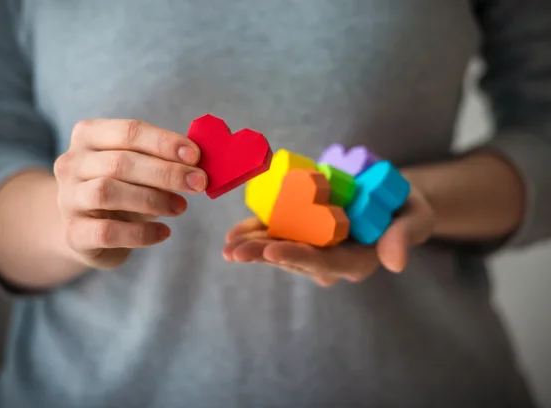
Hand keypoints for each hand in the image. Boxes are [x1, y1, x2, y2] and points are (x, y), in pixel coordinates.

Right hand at [54, 119, 206, 268]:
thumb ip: (163, 161)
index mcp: (89, 136)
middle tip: (198, 183)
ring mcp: (68, 198)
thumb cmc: (122, 190)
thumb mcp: (140, 169)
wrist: (86, 231)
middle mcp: (72, 163)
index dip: (164, 142)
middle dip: (166, 172)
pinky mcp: (73, 233)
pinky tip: (163, 232)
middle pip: (120, 162)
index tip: (196, 156)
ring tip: (181, 207)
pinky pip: (107, 232)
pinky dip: (140, 233)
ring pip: (107, 193)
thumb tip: (199, 164)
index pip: (129, 131)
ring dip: (153, 199)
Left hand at [223, 187, 435, 286]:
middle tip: (235, 253)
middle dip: (264, 255)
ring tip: (228, 246)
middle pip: (295, 259)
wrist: (389, 194)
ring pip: (281, 247)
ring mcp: (314, 245)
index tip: (274, 252)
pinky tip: (233, 235)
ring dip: (254, 247)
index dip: (299, 257)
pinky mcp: (303, 231)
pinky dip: (256, 232)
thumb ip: (405, 237)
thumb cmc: (405, 207)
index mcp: (356, 261)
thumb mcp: (415, 218)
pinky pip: (277, 232)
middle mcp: (331, 259)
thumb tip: (394, 264)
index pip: (326, 263)